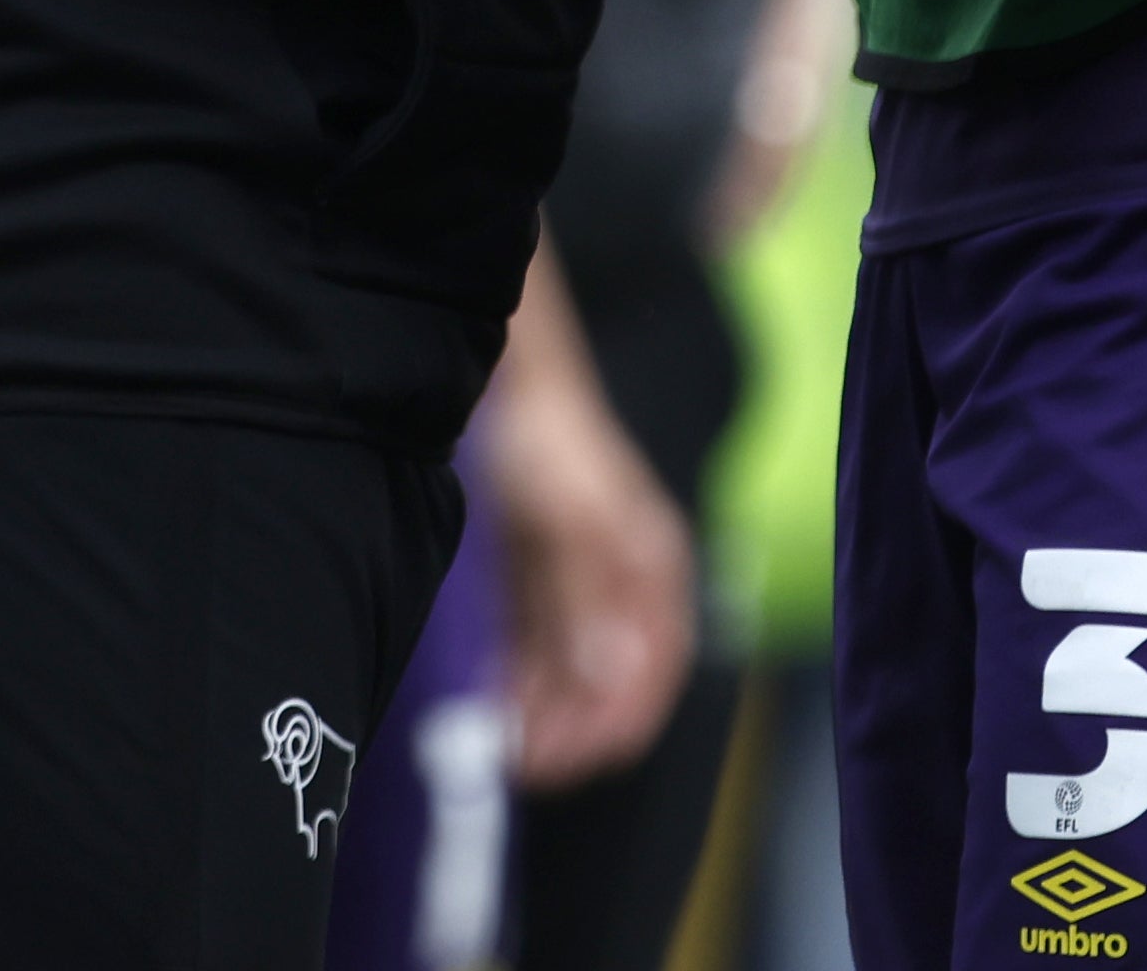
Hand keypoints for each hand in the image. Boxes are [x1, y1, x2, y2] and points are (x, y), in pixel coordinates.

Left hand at [485, 351, 699, 785]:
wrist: (509, 387)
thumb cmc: (550, 445)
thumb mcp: (569, 522)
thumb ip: (590, 598)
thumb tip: (613, 676)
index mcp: (653, 572)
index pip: (654, 673)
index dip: (614, 722)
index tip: (564, 759)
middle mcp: (627, 586)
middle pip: (612, 683)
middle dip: (571, 727)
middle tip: (516, 760)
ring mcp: (585, 585)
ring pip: (574, 674)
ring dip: (544, 713)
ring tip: (498, 741)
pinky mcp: (546, 583)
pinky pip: (541, 651)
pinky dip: (523, 682)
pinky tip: (493, 702)